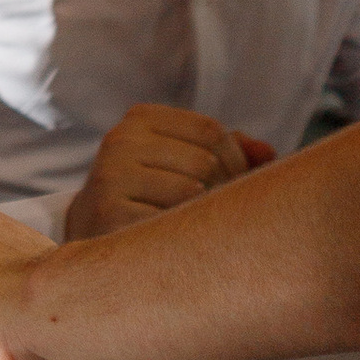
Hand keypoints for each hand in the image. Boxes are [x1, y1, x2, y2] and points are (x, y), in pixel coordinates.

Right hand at [63, 106, 273, 243]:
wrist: (90, 232)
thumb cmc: (150, 193)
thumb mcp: (180, 161)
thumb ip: (227, 151)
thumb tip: (269, 152)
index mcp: (140, 118)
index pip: (210, 130)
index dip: (236, 160)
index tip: (237, 187)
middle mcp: (120, 139)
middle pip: (204, 161)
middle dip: (223, 190)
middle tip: (221, 215)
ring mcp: (110, 175)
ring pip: (190, 192)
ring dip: (203, 215)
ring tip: (199, 228)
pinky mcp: (107, 211)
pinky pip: (168, 221)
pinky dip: (180, 234)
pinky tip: (174, 241)